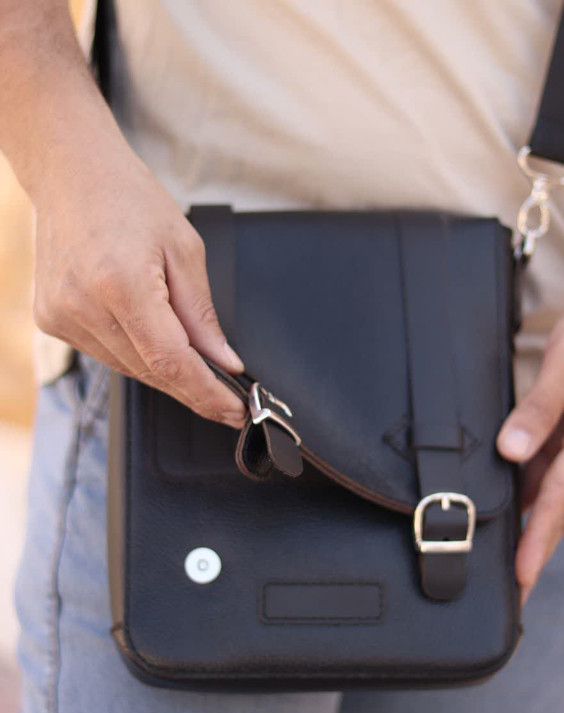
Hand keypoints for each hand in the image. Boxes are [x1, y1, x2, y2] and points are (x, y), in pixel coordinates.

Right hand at [32, 134, 246, 426]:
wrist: (71, 174)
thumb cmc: (130, 200)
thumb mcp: (184, 249)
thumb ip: (202, 315)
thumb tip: (224, 362)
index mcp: (122, 283)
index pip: (171, 361)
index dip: (206, 393)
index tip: (235, 410)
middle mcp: (84, 305)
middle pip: (150, 371)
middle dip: (193, 389)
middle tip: (226, 400)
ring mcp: (61, 316)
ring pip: (129, 369)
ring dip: (165, 373)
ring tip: (194, 364)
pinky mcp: (51, 320)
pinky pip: (106, 355)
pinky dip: (136, 356)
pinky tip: (152, 340)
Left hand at [497, 272, 563, 602]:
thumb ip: (540, 409)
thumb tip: (510, 451)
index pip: (558, 501)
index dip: (537, 542)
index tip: (520, 580)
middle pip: (556, 509)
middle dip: (535, 551)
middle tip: (514, 592)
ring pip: (553, 491)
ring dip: (533, 525)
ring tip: (507, 559)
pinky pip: (551, 466)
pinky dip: (532, 489)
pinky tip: (510, 501)